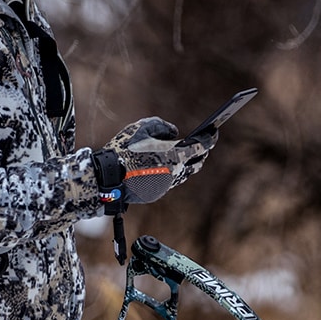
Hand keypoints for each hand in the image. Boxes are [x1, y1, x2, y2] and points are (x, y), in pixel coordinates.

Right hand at [94, 117, 215, 204]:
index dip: (209, 138)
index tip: (213, 132)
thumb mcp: (141, 128)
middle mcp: (175, 173)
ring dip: (187, 164)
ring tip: (186, 156)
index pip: (201, 146)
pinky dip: (171, 173)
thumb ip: (162, 125)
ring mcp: (166, 185)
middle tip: (202, 144)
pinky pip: (169, 182)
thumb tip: (174, 132)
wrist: (108, 177)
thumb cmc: (124, 149)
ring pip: (184, 174)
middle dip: (201, 153)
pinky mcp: (157, 193)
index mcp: (175, 155)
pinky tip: (166, 167)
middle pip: (197, 163)